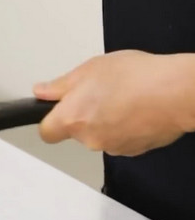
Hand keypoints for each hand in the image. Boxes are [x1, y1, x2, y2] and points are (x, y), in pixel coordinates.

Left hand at [33, 50, 194, 156]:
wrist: (177, 92)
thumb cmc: (137, 78)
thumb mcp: (90, 69)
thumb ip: (61, 85)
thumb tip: (42, 91)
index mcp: (72, 119)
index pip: (46, 132)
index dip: (50, 119)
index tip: (56, 109)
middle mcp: (89, 138)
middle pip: (76, 131)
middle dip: (83, 115)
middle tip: (99, 93)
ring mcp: (113, 146)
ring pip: (100, 135)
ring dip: (106, 120)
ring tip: (123, 97)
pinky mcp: (135, 150)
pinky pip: (122, 139)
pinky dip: (126, 127)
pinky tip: (137, 108)